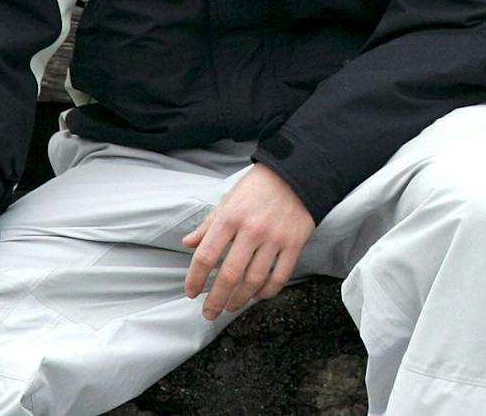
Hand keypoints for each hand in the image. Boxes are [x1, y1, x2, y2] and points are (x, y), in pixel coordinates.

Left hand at [183, 163, 313, 320]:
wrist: (297, 172)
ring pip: (254, 280)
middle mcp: (251, 230)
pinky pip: (279, 276)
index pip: (206, 256)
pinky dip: (267, 291)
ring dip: (239, 299)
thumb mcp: (228, 199)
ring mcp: (274, 238)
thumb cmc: (259, 185)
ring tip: (231, 306)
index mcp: (230, 218)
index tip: (191, 291)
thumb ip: (208, 224)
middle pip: (229, 276)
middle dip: (215, 300)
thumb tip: (188, 243)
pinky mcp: (294, 243)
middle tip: (208, 313)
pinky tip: (257, 295)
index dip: (195, 279)